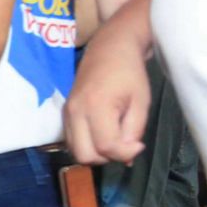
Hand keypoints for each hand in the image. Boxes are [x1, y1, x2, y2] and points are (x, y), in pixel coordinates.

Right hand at [65, 13, 150, 165]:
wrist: (109, 49)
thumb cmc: (130, 73)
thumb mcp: (141, 102)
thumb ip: (134, 131)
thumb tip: (127, 156)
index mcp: (96, 106)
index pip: (106, 147)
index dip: (125, 153)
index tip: (139, 145)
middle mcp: (75, 112)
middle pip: (85, 156)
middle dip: (107, 157)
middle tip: (124, 144)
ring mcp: (67, 114)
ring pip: (76, 152)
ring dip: (96, 154)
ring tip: (114, 139)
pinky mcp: (65, 115)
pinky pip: (72, 142)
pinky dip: (88, 146)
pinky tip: (103, 135)